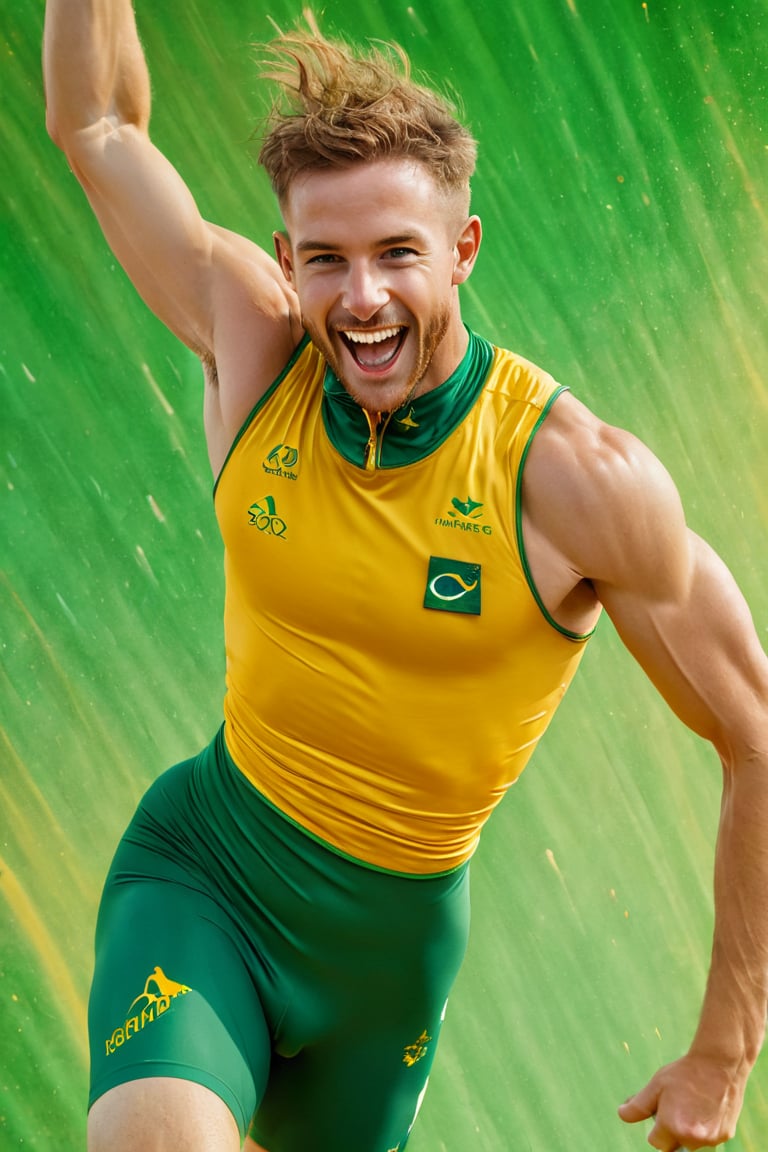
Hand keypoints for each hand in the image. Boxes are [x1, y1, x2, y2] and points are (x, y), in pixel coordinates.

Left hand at [618, 1052, 745, 1149]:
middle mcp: (693, 1138)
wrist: (719, 1064)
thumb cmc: (684, 1073)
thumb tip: (622, 1114)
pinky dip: (706, 1128)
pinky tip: (706, 1108)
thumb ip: (637, 1106)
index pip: (656, 1143)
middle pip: (675, 1145)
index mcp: (672, 1127)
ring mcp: (712, 1139)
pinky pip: (710, 1138)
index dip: (655, 1127)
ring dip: (690, 1132)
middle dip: (672, 1132)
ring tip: (692, 1106)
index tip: (660, 1112)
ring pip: (693, 1143)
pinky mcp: (726, 1135)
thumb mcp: (655, 1086)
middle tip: (677, 1108)